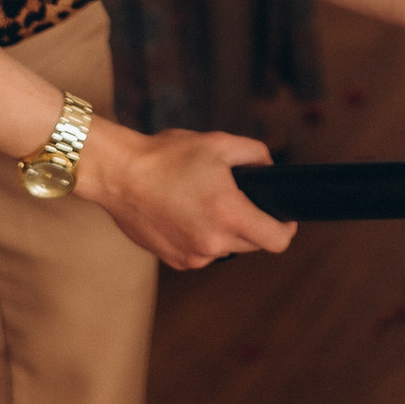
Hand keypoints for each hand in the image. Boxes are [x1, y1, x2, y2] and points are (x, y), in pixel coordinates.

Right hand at [75, 122, 296, 271]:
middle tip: (233, 197)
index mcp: (229, 214)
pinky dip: (201, 238)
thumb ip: (256, 154)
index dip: (285, 227)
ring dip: (225, 231)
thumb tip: (269, 169)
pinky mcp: (175, 261)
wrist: (118, 174)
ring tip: (203, 203)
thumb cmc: (166, 156)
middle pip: (253, 244)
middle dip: (251, 223)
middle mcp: (213, 242)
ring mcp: (193, 256)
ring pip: (227, 249)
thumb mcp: (219, 142)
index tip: (282, 215)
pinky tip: (184, 215)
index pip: (277, 241)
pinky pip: (203, 253)